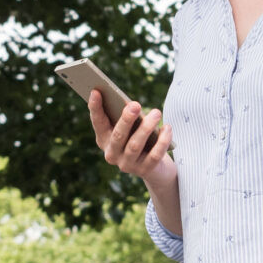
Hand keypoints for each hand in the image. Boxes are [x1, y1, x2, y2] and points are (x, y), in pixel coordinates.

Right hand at [90, 91, 179, 230]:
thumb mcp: (131, 127)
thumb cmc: (140, 138)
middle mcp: (112, 154)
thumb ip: (127, 117)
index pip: (98, 123)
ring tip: (156, 112)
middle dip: (126, 119)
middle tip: (136, 104)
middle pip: (118, 136)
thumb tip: (131, 104)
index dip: (95, 108)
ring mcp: (127, 165)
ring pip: (135, 145)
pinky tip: (167, 127)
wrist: (155, 168)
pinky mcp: (145, 171)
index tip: (96, 91)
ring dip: (147, 128)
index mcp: (104, 140)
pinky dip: (162, 140)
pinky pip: (154, 155)